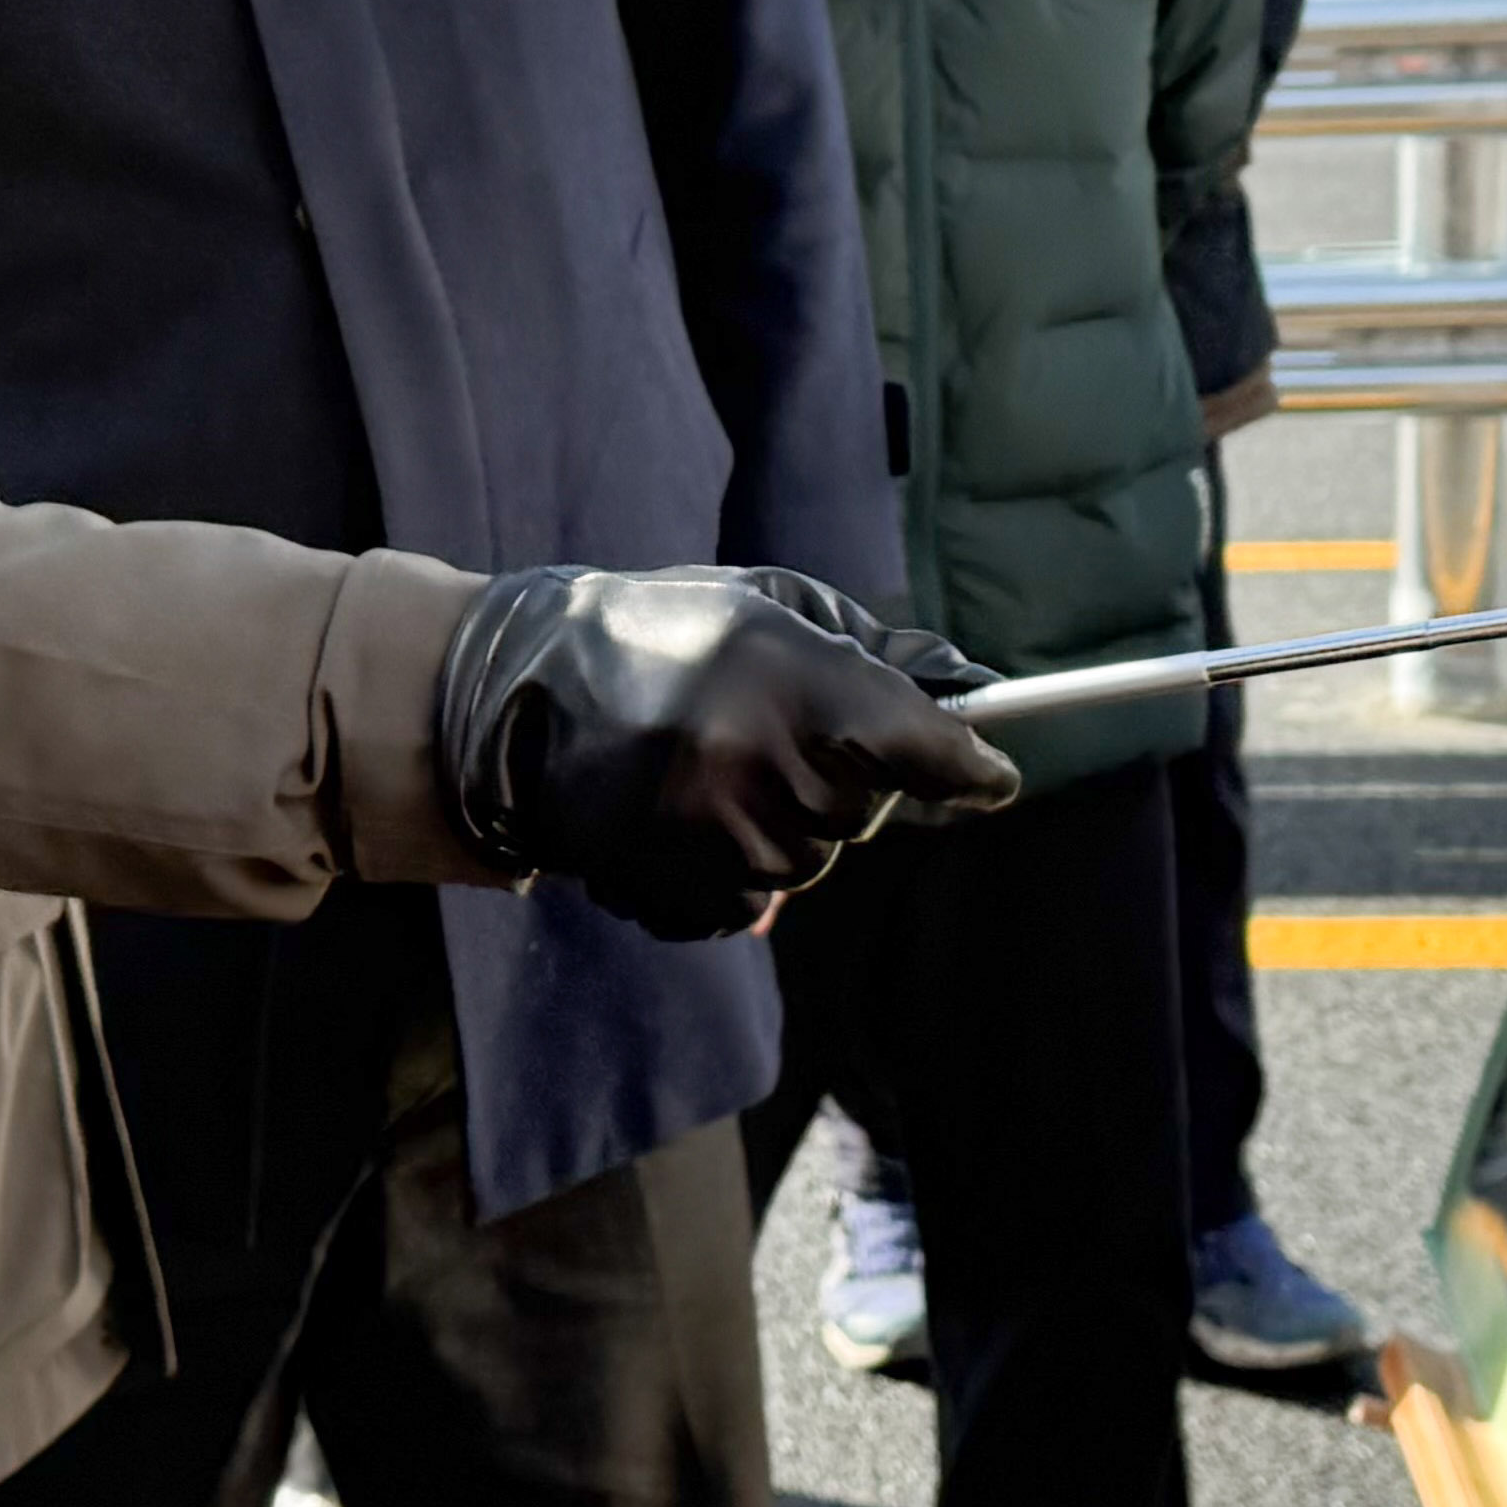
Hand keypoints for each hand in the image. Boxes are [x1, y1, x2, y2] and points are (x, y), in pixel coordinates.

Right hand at [435, 565, 1023, 940]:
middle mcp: (763, 764)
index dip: (969, 770)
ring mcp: (718, 838)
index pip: (921, 749)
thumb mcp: (762, 604)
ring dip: (787, 822)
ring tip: (715, 766)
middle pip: (867, 809)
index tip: (994, 778)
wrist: (511, 696)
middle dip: (845, 776)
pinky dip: (736, 868)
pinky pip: (753, 902)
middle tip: (777, 731)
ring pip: (811, 860)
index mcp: (792, 680)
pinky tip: (687, 815)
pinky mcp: (680, 891)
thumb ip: (869, 647)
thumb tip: (962, 685)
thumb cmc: (652, 631)